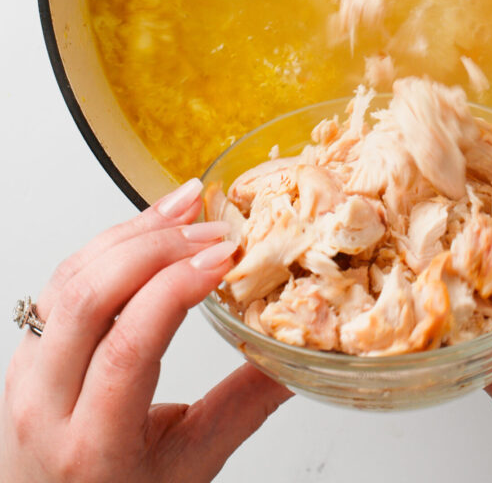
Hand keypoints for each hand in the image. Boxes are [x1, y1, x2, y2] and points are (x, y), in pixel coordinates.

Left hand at [1, 179, 290, 481]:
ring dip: (134, 231)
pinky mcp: (27, 345)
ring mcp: (27, 369)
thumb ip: (241, 410)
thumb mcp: (187, 468)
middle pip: (90, 298)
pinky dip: (110, 241)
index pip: (128, 347)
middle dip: (158, 246)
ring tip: (187, 205)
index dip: (177, 288)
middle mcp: (45, 402)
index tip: (224, 258)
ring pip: (72, 276)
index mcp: (92, 444)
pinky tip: (149, 225)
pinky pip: (64, 277)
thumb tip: (292, 360)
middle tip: (212, 229)